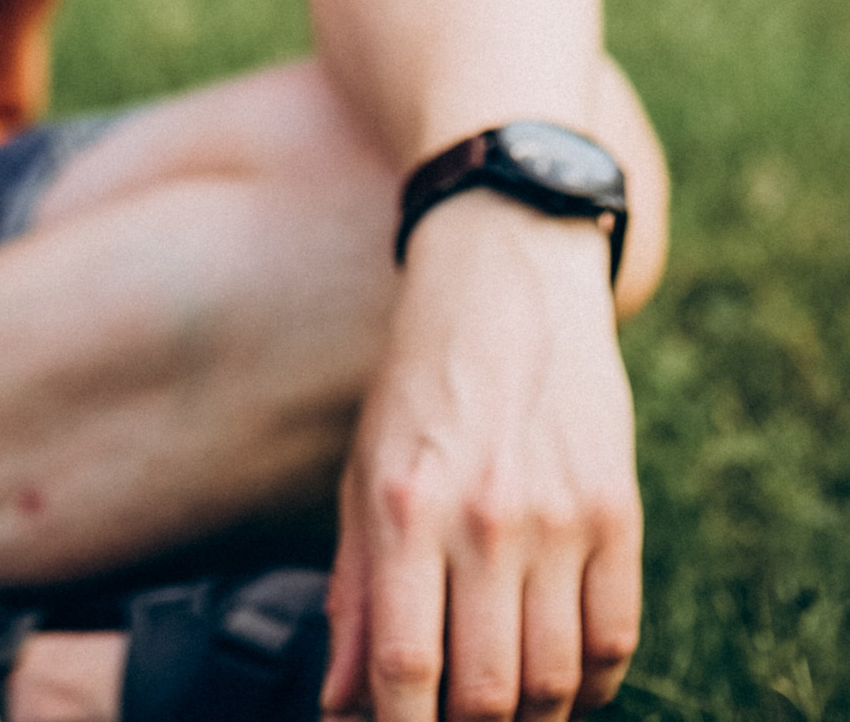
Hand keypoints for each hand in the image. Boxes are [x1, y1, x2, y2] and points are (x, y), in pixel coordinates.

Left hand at [324, 194, 640, 720]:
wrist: (508, 279)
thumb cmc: (420, 384)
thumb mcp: (364, 471)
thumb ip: (355, 591)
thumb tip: (342, 705)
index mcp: (404, 506)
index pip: (405, 667)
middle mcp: (483, 516)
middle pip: (488, 694)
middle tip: (453, 715)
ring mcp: (558, 515)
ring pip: (554, 681)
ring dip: (531, 716)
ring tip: (507, 704)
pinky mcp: (616, 510)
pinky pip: (614, 640)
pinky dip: (591, 683)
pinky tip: (563, 678)